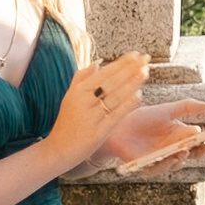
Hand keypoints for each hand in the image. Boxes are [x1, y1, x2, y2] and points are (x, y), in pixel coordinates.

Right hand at [45, 52, 148, 170]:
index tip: (136, 54)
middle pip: (111, 82)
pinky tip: (138, 95)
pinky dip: (127, 104)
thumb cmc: (67, 122)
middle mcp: (84, 101)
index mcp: (78, 91)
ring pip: (115, 96)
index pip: (104, 73)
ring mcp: (91, 116)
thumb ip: (82, 78)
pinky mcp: (98, 132)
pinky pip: (115, 115)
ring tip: (145, 72)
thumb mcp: (70, 97)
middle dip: (130, 69)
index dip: (121, 63)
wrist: (58, 149)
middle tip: (146, 59)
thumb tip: (98, 62)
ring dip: (132, 83)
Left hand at [104, 97, 204, 171]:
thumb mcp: (167, 110)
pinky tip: (171, 157)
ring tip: (185, 150)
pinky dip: (166, 164)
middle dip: (201, 152)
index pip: (199, 142)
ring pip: (177, 163)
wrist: (118, 126)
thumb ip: (187, 107)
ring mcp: (162, 158)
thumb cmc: (143, 118)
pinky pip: (160, 168)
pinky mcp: (149, 166)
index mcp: (180, 136)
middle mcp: (174, 149)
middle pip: (192, 155)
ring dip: (183, 157)